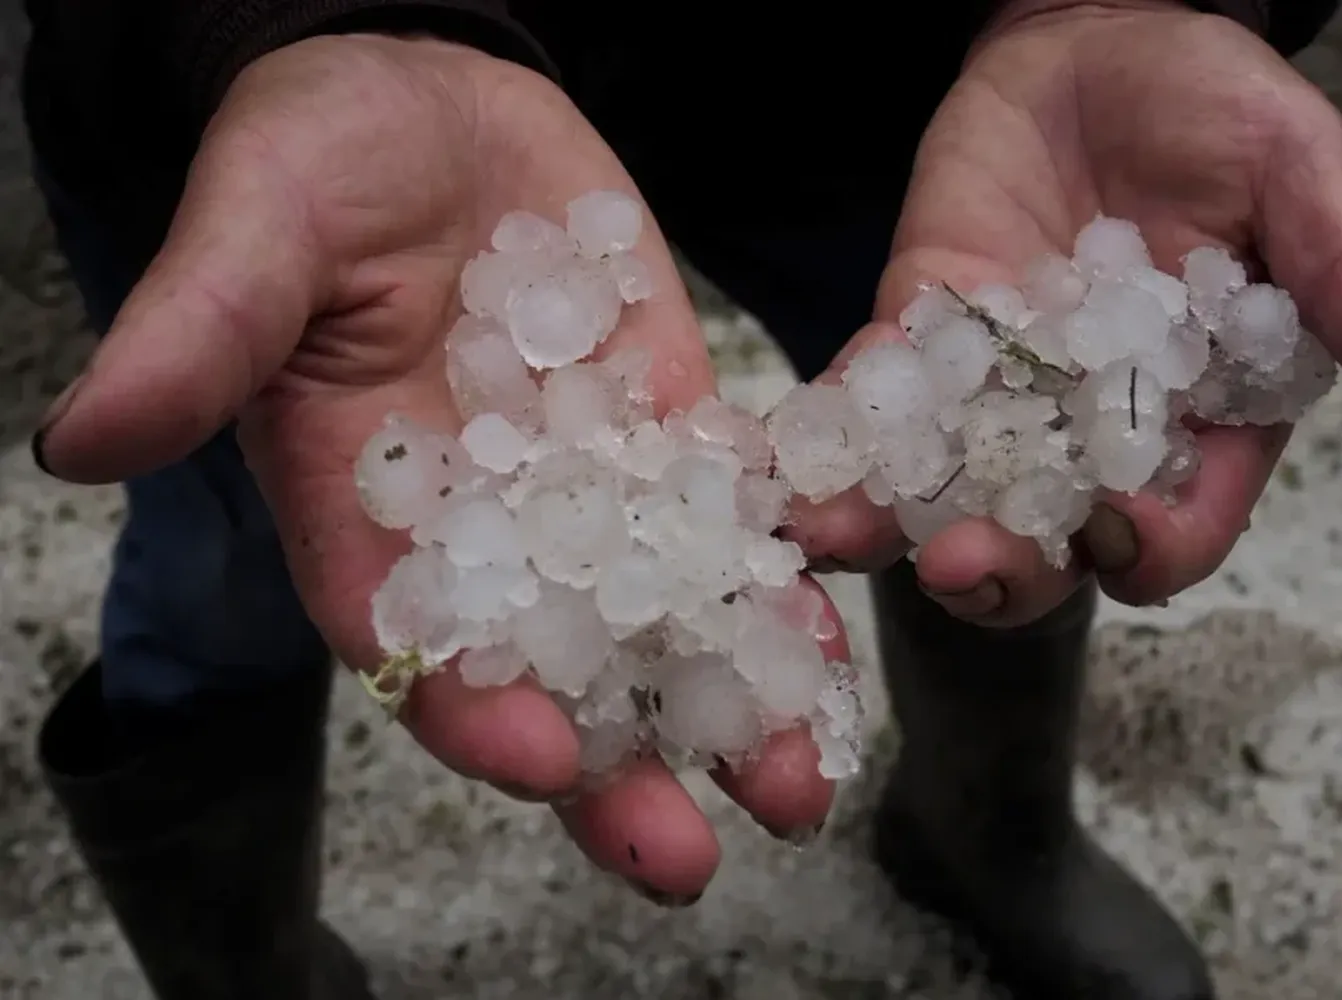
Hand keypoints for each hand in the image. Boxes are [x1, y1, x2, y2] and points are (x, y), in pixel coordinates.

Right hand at [34, 35, 835, 899]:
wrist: (427, 101)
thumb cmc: (315, 159)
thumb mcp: (252, 233)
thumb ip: (199, 335)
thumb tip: (79, 437)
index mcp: (367, 511)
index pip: (411, 639)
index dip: (470, 709)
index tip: (540, 764)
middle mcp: (487, 525)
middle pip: (553, 670)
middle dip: (621, 766)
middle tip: (696, 852)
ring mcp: (587, 482)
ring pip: (660, 614)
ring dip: (730, 698)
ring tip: (802, 773)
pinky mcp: (665, 424)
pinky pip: (728, 513)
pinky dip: (779, 574)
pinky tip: (834, 632)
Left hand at [787, 0, 1341, 624]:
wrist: (1094, 33)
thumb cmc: (1209, 101)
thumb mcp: (1293, 173)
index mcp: (1200, 416)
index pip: (1178, 524)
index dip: (1151, 549)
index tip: (1115, 534)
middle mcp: (1093, 430)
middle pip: (1049, 544)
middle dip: (1004, 571)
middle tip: (956, 567)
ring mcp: (997, 392)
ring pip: (948, 497)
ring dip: (892, 532)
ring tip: (840, 544)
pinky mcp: (921, 336)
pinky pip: (873, 405)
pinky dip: (834, 439)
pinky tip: (794, 474)